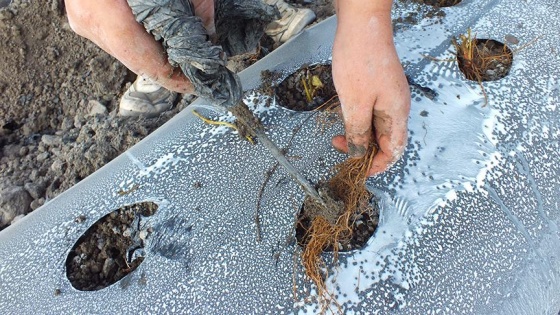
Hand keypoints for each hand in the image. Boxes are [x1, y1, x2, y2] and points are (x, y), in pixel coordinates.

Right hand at [65, 0, 214, 93]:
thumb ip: (196, 3)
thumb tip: (208, 31)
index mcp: (106, 15)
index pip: (146, 63)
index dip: (175, 79)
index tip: (198, 84)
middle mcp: (89, 22)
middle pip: (137, 60)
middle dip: (169, 66)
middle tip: (196, 69)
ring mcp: (82, 19)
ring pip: (127, 50)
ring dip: (156, 53)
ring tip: (182, 53)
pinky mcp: (84, 13)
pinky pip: (117, 36)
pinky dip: (141, 38)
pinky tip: (160, 35)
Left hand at [331, 0, 409, 175]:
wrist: (362, 24)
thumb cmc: (360, 60)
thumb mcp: (355, 103)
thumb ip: (358, 132)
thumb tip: (359, 153)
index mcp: (397, 113)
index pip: (393, 151)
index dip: (376, 165)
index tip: (357, 169)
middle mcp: (397, 105)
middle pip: (386, 139)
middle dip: (364, 149)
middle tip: (340, 146)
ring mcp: (389, 94)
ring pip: (377, 125)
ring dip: (359, 133)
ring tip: (340, 132)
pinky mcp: (380, 85)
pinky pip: (372, 110)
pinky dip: (359, 118)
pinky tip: (345, 115)